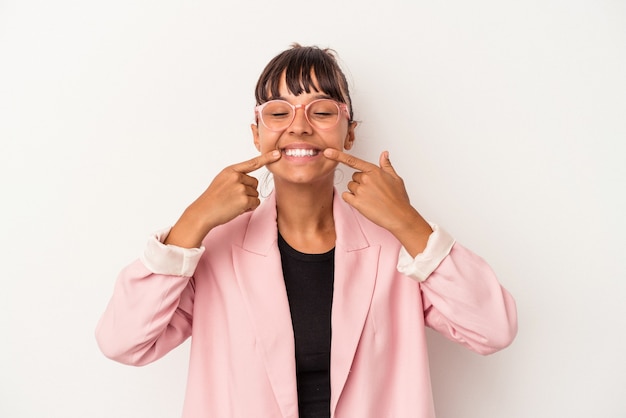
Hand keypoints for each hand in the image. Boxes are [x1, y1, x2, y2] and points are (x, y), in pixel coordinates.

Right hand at [165, 150, 280, 247]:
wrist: (203, 212)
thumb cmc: (213, 199)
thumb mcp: (222, 180)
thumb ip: (236, 177)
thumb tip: (252, 182)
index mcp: (231, 170)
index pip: (251, 163)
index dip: (266, 158)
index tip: (277, 153)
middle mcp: (236, 177)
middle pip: (255, 183)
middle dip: (248, 191)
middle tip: (233, 197)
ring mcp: (240, 188)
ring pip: (255, 194)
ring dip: (248, 200)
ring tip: (233, 203)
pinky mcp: (244, 200)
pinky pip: (255, 203)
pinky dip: (249, 208)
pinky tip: (237, 208)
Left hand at [323, 148, 431, 255]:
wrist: (399, 216)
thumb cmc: (398, 199)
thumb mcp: (396, 178)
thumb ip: (386, 165)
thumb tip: (384, 154)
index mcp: (374, 171)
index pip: (353, 161)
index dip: (338, 156)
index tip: (327, 152)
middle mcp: (366, 179)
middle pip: (354, 177)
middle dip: (361, 183)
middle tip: (373, 192)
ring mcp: (361, 190)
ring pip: (350, 187)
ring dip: (357, 192)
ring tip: (371, 199)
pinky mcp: (357, 202)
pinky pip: (346, 196)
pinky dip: (351, 199)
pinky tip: (363, 203)